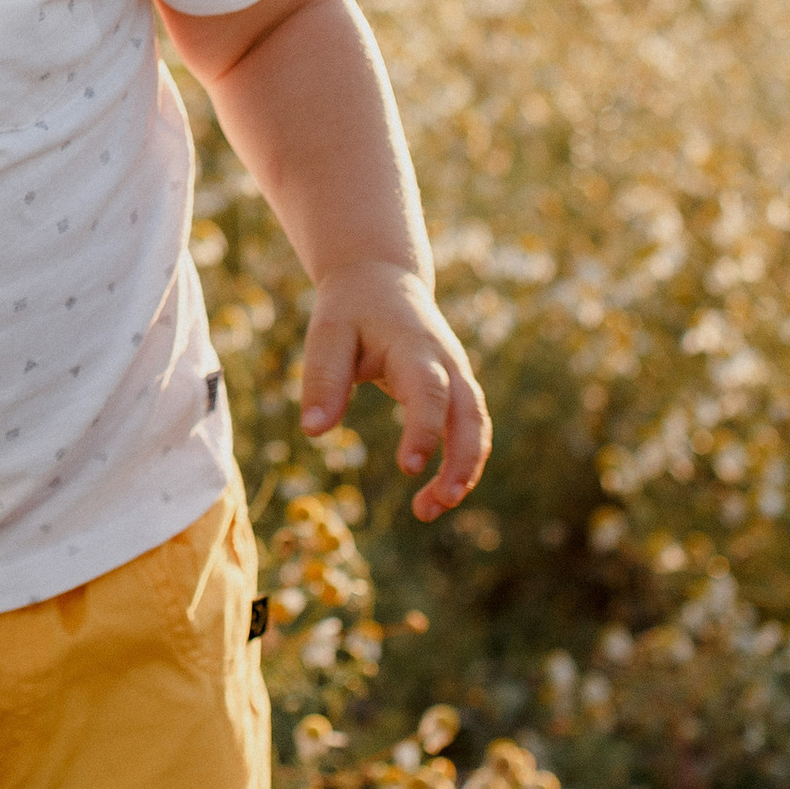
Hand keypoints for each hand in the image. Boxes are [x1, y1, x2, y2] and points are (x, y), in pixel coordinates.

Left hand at [300, 264, 489, 519]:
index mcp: (414, 346)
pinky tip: (436, 493)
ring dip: (463, 470)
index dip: (423, 429)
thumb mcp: (327, 333)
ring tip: (430, 509)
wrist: (381, 279)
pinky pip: (469, 429)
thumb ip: (323, 378)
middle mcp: (446, 362)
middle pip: (469, 414)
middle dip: (460, 461)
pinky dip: (460, 462)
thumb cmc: (350, 309)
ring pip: (476, 426)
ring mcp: (457, 375)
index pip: (428, 390)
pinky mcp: (455, 389)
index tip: (409, 468)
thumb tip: (314, 432)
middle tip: (439, 501)